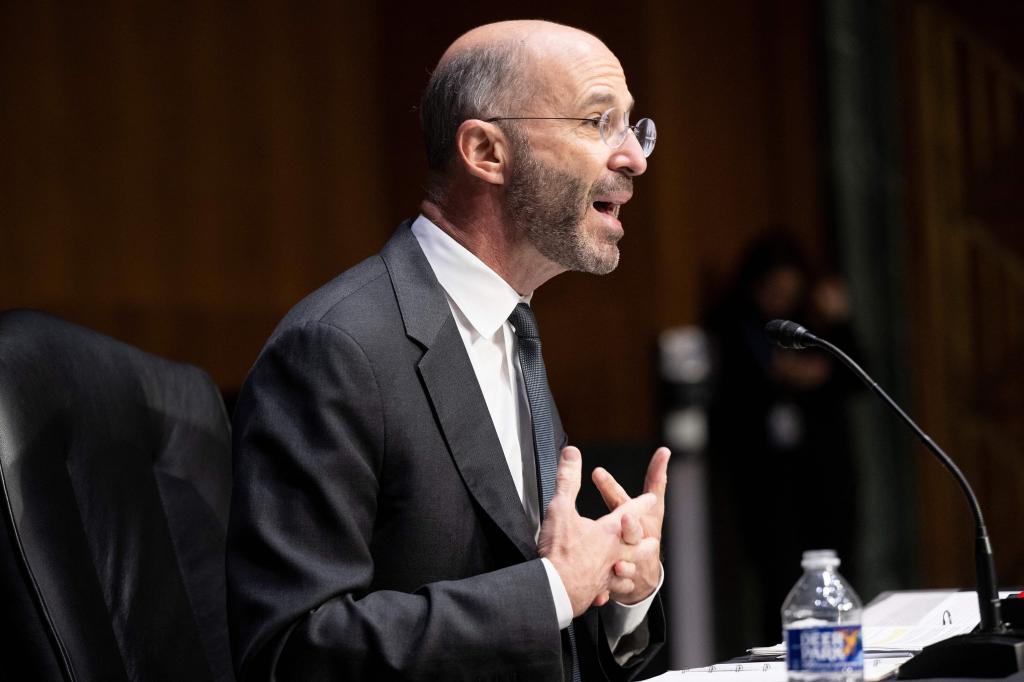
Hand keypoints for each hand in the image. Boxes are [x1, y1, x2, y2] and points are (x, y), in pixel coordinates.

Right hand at [537, 447, 657, 615]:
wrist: (555, 589)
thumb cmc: (560, 550)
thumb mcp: (560, 508)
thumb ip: (567, 479)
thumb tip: (572, 453)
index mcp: (608, 531)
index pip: (630, 511)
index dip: (641, 503)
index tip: (651, 499)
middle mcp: (614, 553)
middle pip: (637, 547)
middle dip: (644, 542)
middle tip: (651, 541)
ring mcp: (607, 575)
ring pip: (627, 572)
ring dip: (631, 568)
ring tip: (631, 567)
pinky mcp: (597, 591)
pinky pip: (608, 590)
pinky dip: (608, 589)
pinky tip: (605, 591)